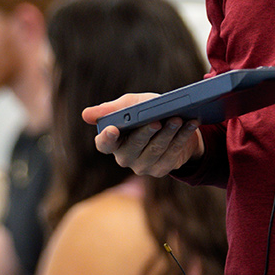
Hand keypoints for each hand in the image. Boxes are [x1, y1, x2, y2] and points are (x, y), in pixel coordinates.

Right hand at [86, 94, 203, 177]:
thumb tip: (85, 115)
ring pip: (155, 151)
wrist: (175, 122)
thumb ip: (112, 109)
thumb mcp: (131, 104)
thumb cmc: (147, 112)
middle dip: (146, 133)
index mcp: (112, 141)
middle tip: (157, 120)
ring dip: (168, 134)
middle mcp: (124, 157)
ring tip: (178, 119)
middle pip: (133, 147)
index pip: (103, 144)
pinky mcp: (160, 170)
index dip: (107, 138)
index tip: (113, 129)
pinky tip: (190, 126)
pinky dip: (182, 139)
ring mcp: (142, 166)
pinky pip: (172, 155)